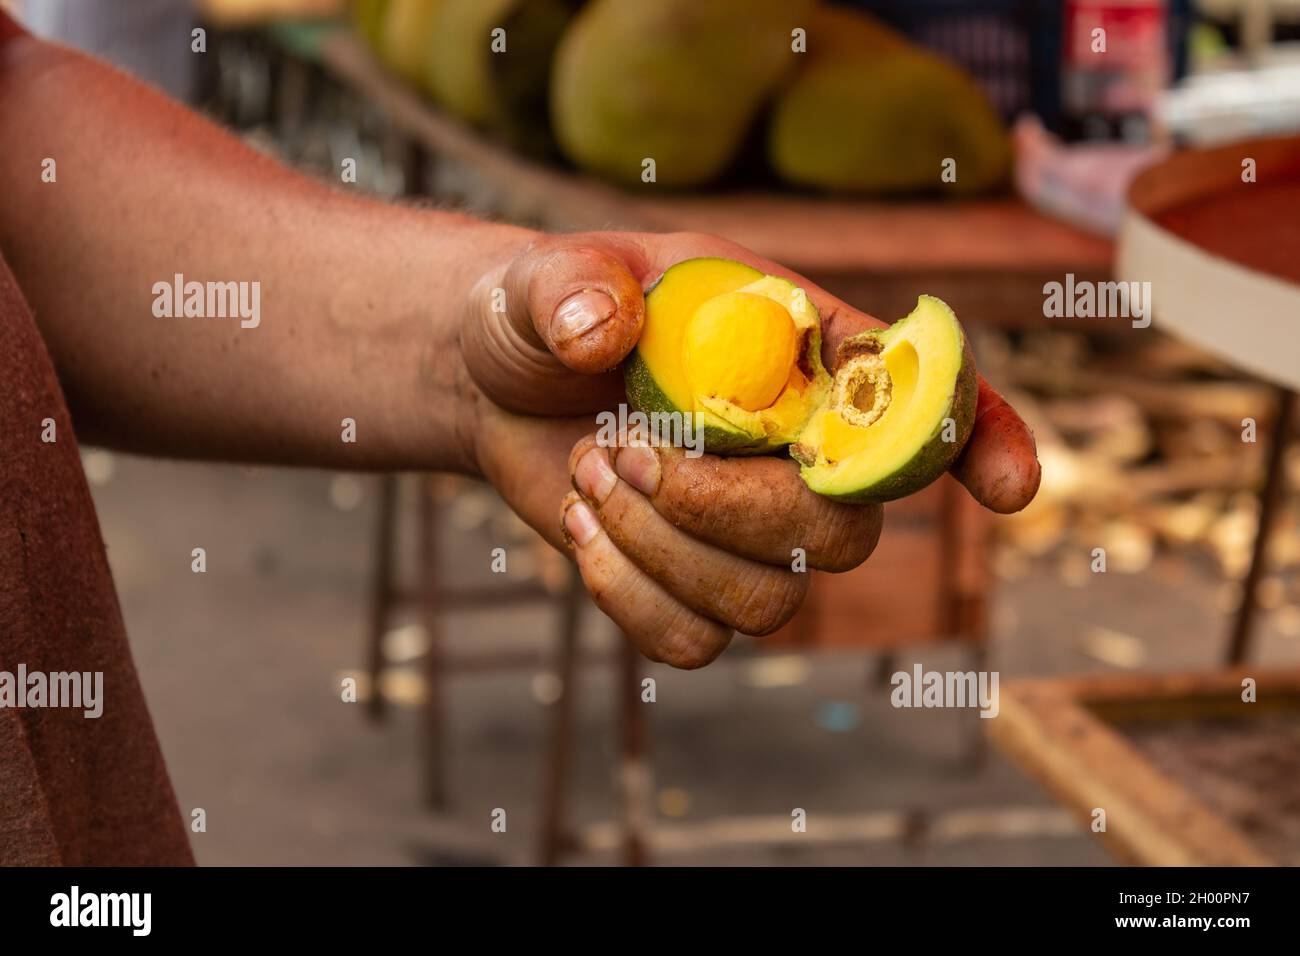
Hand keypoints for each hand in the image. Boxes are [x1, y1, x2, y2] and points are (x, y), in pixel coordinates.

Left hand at [460, 231, 1039, 667]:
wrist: (495, 382)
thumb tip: (601, 335)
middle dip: (724, 508)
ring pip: (772, 604)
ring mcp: (754, 535)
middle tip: (621, 449)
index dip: (980, 442)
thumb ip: (575, 289)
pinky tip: (580, 528)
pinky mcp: (696, 590)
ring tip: (586, 472)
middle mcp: (800, 455)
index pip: (923, 401)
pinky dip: (629, 597)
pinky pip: (698, 642)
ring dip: (661, 550)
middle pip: (844, 533)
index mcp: (803, 358)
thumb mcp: (551, 280)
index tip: (1008, 489)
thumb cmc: (547, 312)